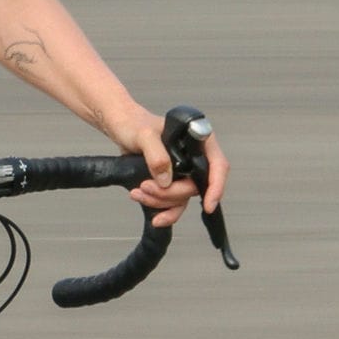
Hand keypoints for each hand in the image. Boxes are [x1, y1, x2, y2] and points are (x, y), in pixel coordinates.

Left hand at [109, 106, 225, 230]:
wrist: (121, 128)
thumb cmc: (135, 123)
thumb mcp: (144, 135)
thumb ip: (156, 155)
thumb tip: (166, 180)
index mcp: (197, 140)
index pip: (217, 165)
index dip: (216, 186)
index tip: (208, 204)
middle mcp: (193, 158)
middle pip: (194, 187)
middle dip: (170, 194)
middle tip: (146, 186)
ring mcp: (182, 172)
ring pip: (182, 198)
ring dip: (160, 202)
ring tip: (138, 193)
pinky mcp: (170, 183)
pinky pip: (173, 204)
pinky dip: (162, 211)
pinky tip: (152, 214)